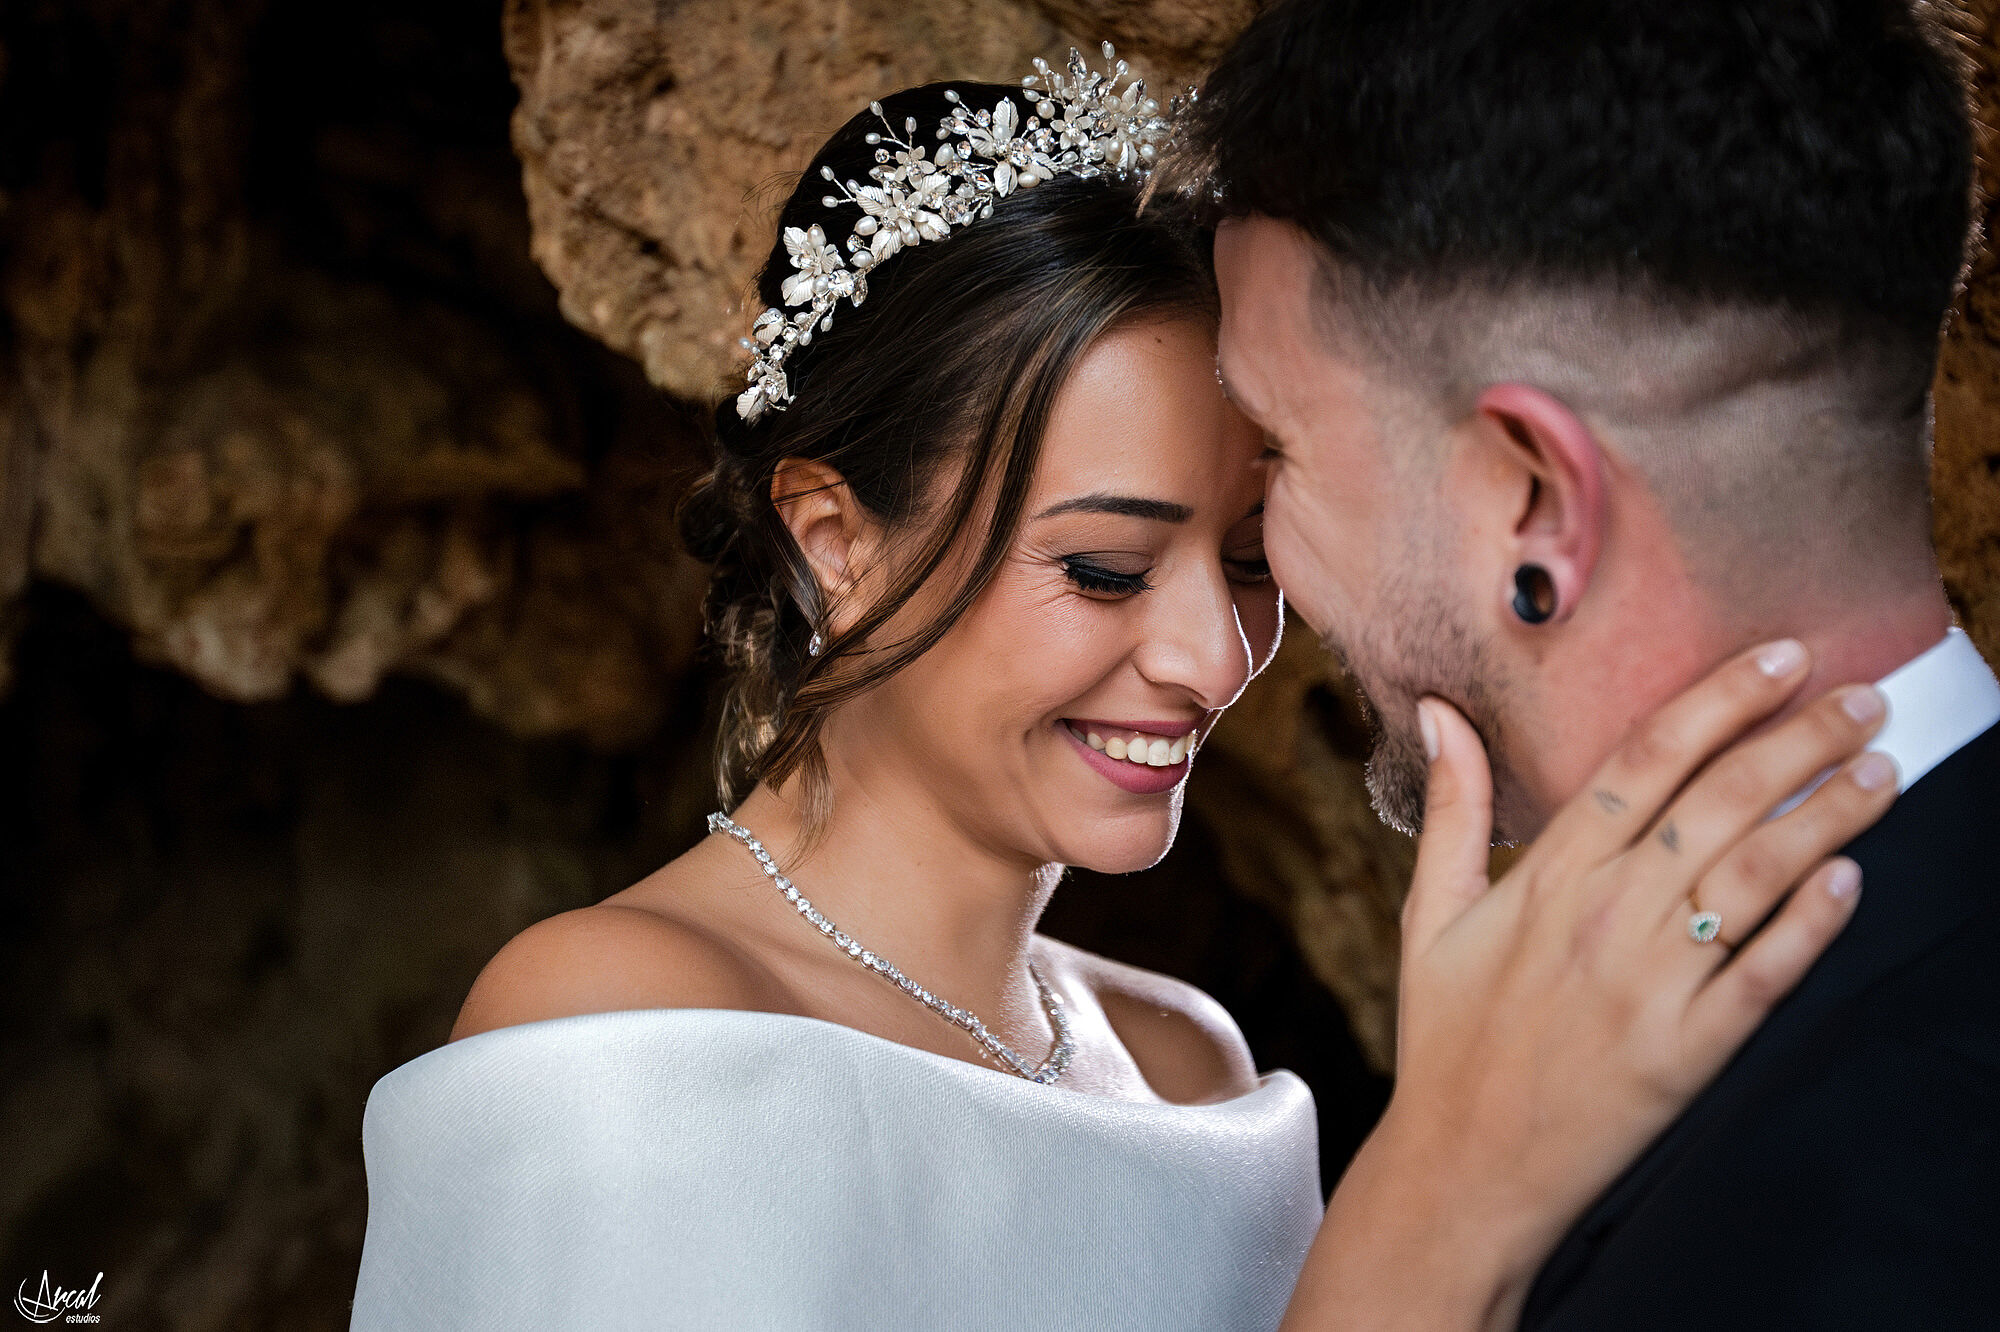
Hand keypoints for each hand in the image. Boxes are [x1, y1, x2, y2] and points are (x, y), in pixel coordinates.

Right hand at [1282, 640, 1896, 1330]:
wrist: (1463, 1170)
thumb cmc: (1447, 1040)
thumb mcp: (1430, 916)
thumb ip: (1450, 808)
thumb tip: (1436, 712)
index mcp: (1546, 876)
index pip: (1646, 759)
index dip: (1718, 699)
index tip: (1779, 656)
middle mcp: (1604, 916)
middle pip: (1718, 802)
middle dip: (1799, 739)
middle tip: (1865, 696)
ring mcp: (1650, 984)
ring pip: (1752, 876)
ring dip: (1826, 817)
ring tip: (1882, 770)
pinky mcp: (1687, 1051)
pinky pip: (1763, 975)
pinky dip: (1809, 926)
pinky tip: (1851, 881)